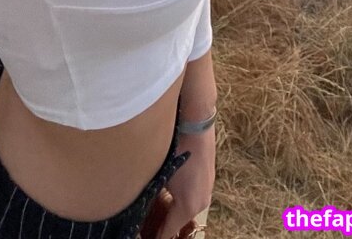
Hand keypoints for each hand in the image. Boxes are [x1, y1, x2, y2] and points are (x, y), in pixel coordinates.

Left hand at [156, 124, 214, 238]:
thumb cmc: (176, 148)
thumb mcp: (160, 176)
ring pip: (187, 208)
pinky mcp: (209, 177)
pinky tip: (170, 189)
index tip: (145, 236)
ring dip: (173, 210)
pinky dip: (181, 197)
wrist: (195, 123)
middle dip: (164, 224)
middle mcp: (202, 202)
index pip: (169, 232)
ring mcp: (208, 189)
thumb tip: (142, 208)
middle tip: (148, 225)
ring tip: (157, 208)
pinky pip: (193, 195)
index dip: (156, 236)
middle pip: (180, 222)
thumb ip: (153, 197)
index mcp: (189, 206)